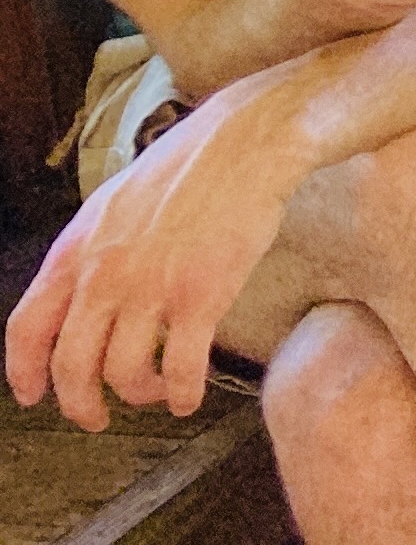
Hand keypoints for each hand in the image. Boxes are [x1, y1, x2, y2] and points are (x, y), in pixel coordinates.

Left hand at [7, 79, 305, 425]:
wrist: (244, 144)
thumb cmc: (187, 166)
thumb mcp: (113, 203)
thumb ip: (90, 251)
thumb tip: (80, 292)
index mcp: (76, 250)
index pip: (28, 328)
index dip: (25, 372)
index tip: (34, 394)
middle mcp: (105, 275)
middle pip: (72, 365)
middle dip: (80, 404)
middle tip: (95, 417)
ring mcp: (152, 287)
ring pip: (124, 372)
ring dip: (139, 395)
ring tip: (156, 394)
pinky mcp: (201, 295)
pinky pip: (181, 366)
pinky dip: (182, 393)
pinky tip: (190, 396)